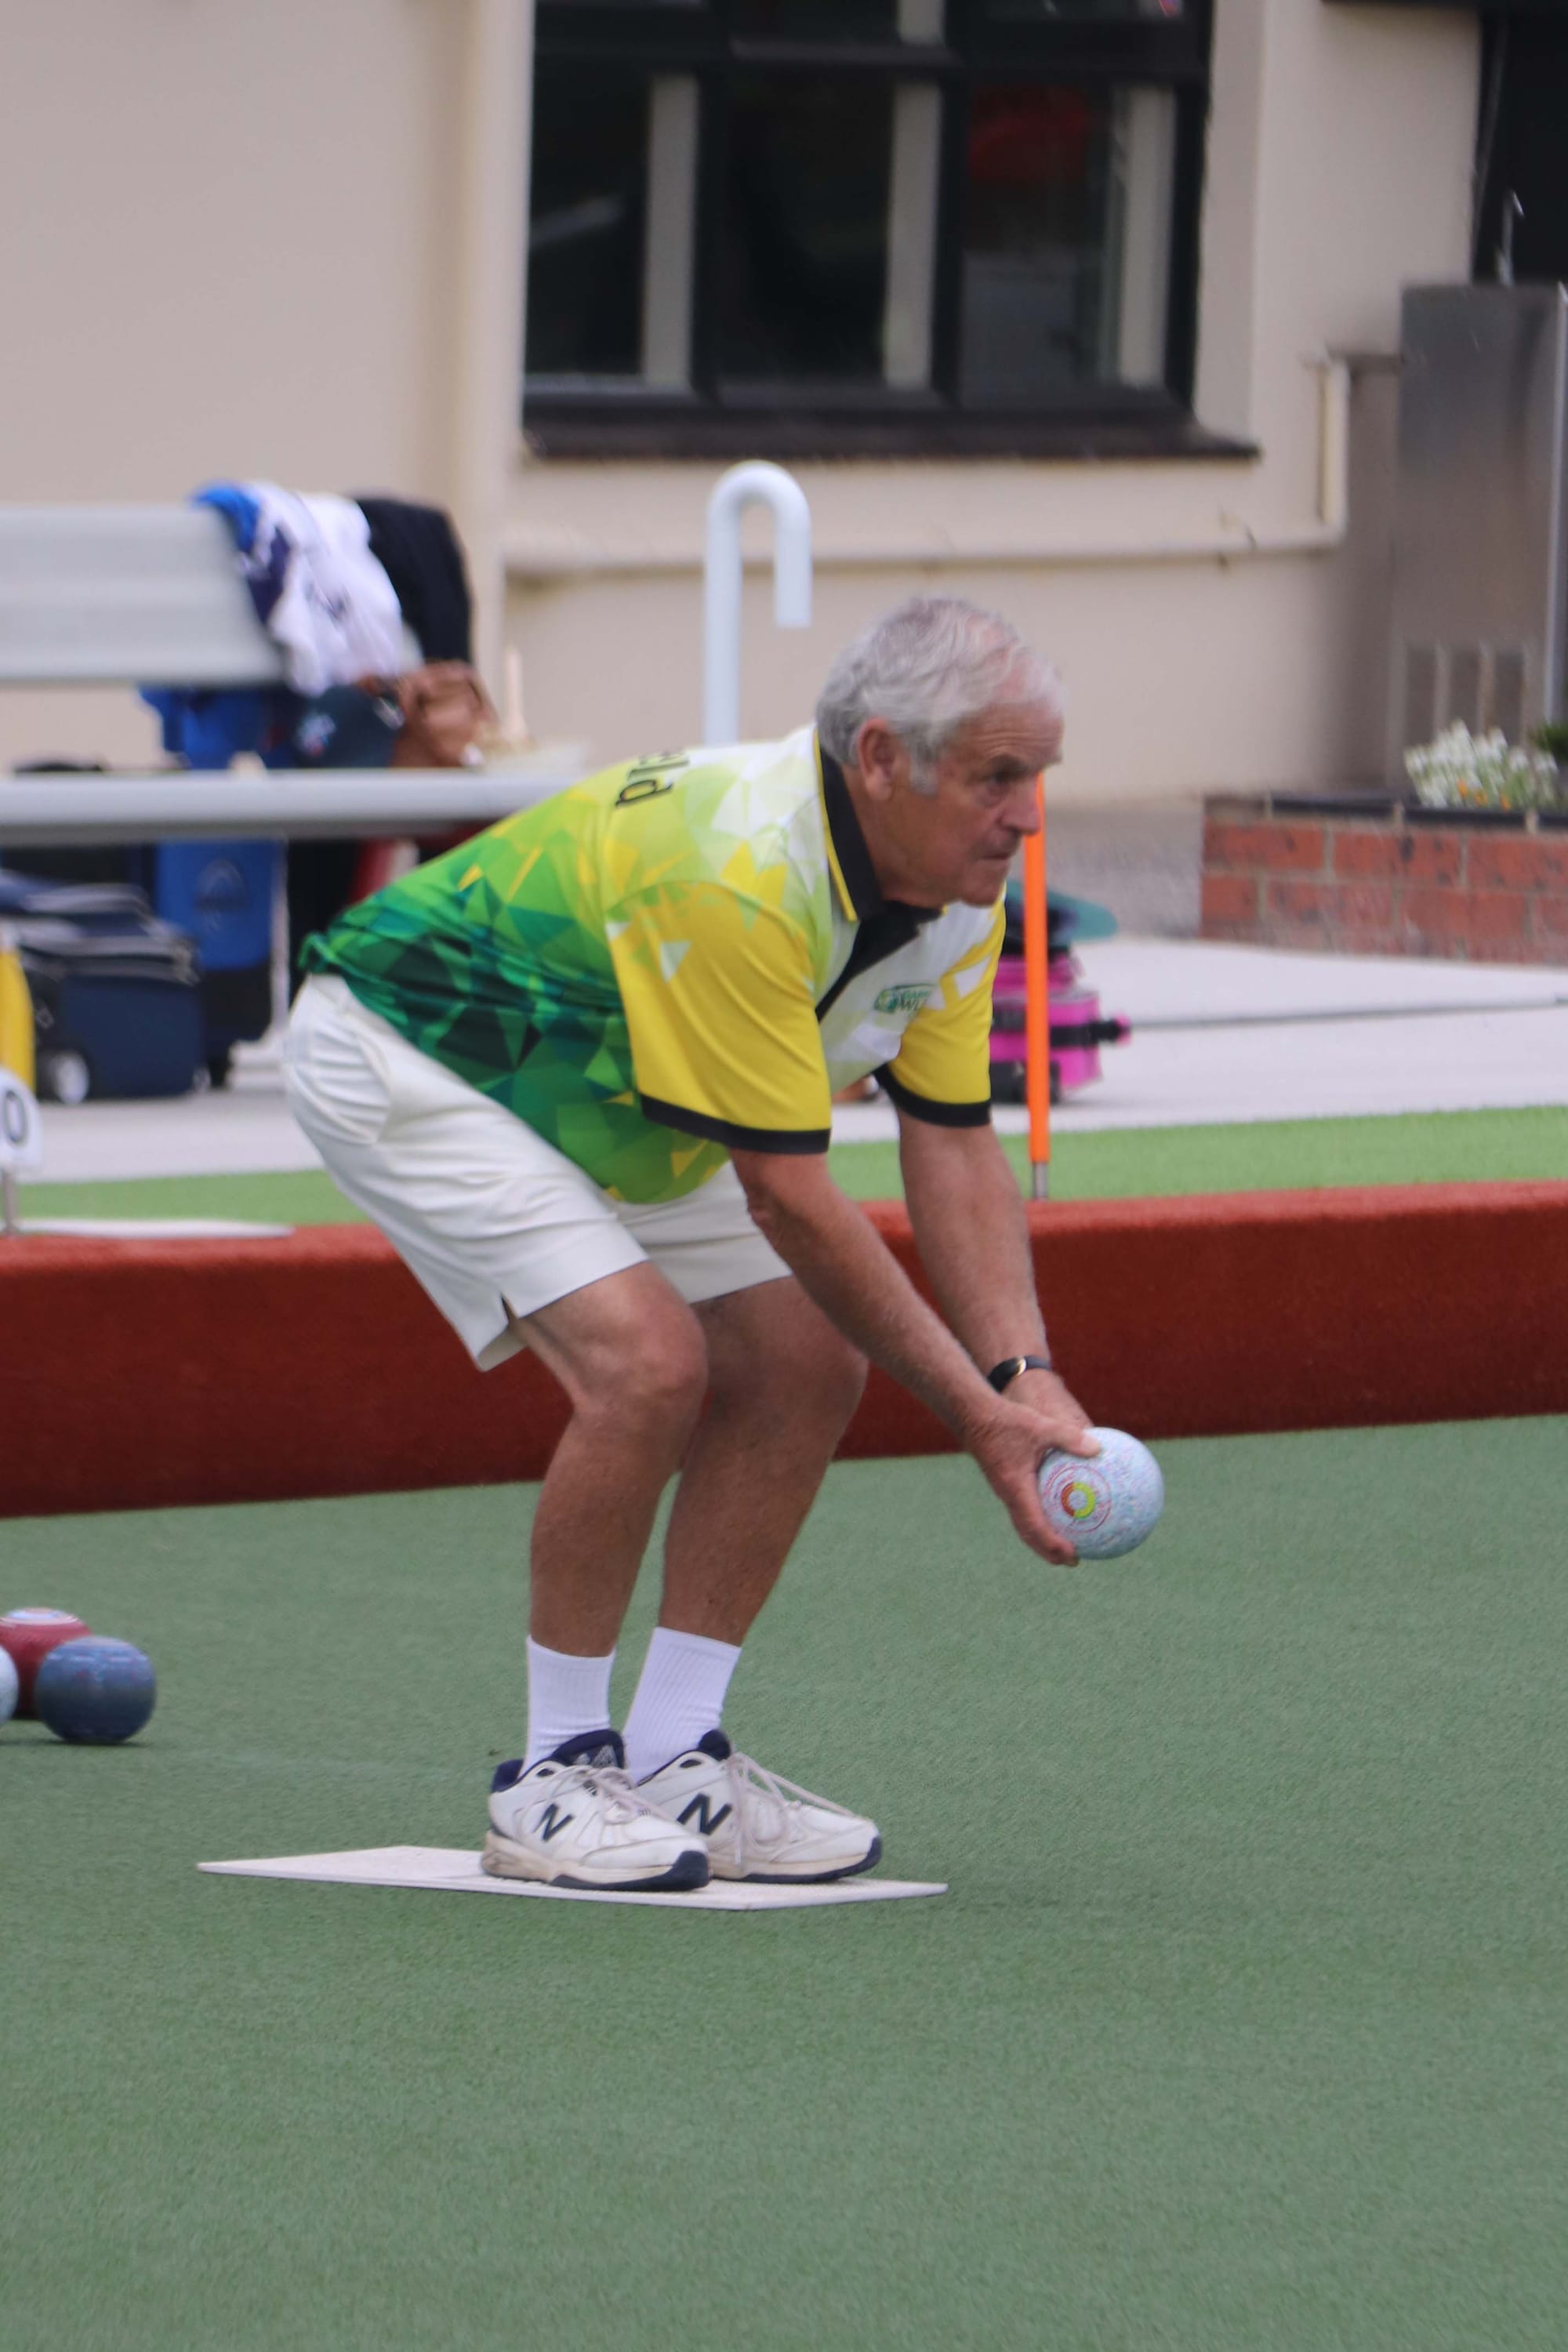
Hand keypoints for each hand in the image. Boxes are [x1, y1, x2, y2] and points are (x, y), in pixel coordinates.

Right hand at [966, 1374, 1097, 1566]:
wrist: (973, 1417)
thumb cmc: (1006, 1421)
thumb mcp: (1041, 1426)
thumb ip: (1069, 1437)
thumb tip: (1099, 1448)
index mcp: (1016, 1488)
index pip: (1034, 1525)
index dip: (1052, 1543)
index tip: (1071, 1555)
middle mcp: (1008, 1495)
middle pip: (1027, 1534)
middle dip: (1048, 1551)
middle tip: (1072, 1561)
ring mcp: (1005, 1492)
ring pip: (1022, 1525)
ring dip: (1041, 1540)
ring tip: (1063, 1548)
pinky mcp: (1005, 1485)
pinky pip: (1022, 1510)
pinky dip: (1038, 1521)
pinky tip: (1055, 1513)